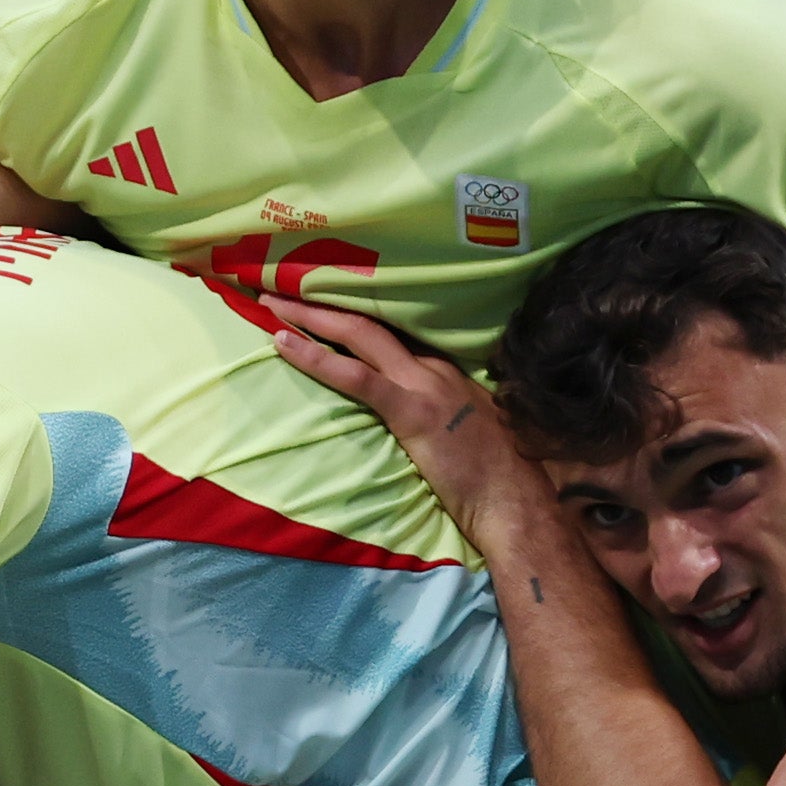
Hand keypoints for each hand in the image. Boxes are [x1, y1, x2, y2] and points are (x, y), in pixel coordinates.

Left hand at [258, 292, 533, 514]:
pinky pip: (356, 377)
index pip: (391, 330)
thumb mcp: (465, 429)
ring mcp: (423, 384)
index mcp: (445, 369)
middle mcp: (434, 366)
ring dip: (310, 318)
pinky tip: (284, 345)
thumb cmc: (494, 476)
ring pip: (358, 336)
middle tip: (280, 287)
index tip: (317, 300)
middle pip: (370, 321)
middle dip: (322, 302)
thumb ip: (438, 409)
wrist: (515, 498)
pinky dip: (317, 358)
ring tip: (271, 303)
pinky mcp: (411, 410)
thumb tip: (411, 410)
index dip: (350, 314)